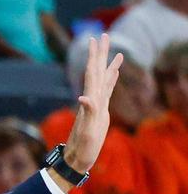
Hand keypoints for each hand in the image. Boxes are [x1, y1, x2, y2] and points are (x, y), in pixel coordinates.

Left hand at [64, 34, 123, 174]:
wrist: (76, 159)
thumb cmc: (83, 147)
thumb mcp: (87, 130)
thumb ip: (89, 113)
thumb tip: (86, 97)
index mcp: (91, 100)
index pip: (92, 74)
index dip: (94, 57)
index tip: (94, 40)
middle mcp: (92, 99)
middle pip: (97, 72)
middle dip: (100, 53)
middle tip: (103, 34)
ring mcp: (96, 105)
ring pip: (103, 80)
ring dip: (107, 64)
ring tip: (116, 51)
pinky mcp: (101, 112)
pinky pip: (107, 91)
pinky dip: (111, 80)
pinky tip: (114, 73)